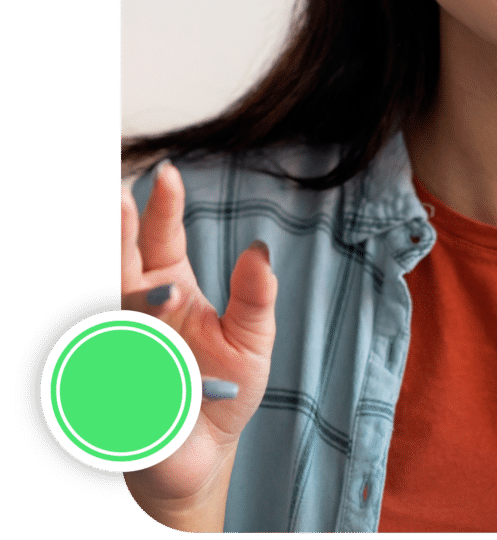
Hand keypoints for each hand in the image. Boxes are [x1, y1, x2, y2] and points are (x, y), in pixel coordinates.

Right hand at [120, 161, 276, 529]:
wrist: (203, 455)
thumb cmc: (228, 390)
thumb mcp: (252, 339)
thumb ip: (256, 296)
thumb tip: (261, 249)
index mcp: (170, 286)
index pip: (162, 236)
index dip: (163, 206)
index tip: (169, 174)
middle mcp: (136, 307)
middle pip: (121, 259)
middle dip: (119, 230)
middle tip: (119, 195)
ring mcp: (117, 342)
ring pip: (109, 304)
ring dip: (125, 296)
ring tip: (160, 291)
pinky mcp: (104, 384)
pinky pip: (103, 360)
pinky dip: (120, 357)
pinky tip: (144, 366)